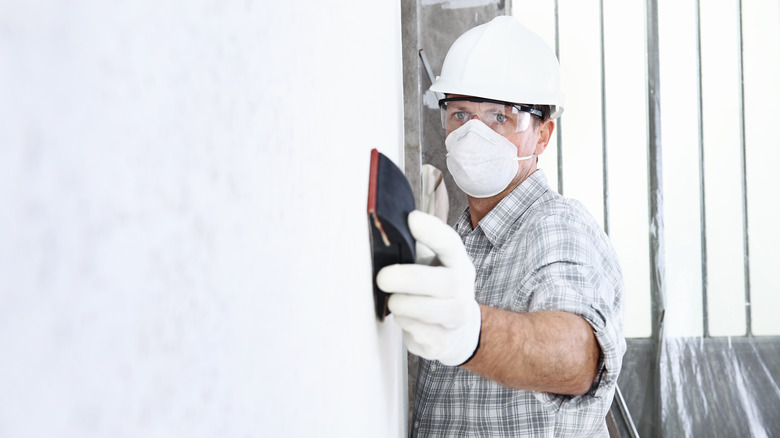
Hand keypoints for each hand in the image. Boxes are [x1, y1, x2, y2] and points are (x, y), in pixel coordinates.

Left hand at [377, 211, 480, 365]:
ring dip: (402, 304)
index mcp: (457, 262)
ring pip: (425, 311)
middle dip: (405, 278)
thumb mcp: (431, 263)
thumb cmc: (434, 288)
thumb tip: (384, 228)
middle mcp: (463, 288)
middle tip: (382, 278)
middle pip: (438, 282)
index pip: (450, 243)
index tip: (411, 219)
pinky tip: (406, 317)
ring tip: (394, 300)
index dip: (432, 230)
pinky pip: (417, 332)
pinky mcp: (443, 342)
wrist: (457, 329)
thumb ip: (414, 246)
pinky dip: (405, 323)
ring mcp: (457, 318)